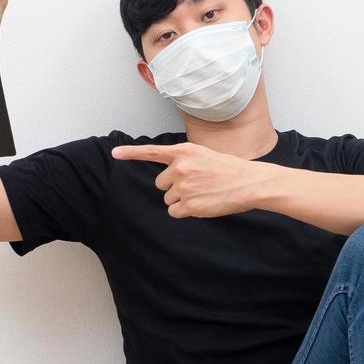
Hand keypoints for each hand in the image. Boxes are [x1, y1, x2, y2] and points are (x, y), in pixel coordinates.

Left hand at [110, 142, 266, 218]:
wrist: (248, 183)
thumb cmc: (228, 169)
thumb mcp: (203, 155)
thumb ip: (182, 161)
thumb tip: (167, 177)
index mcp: (184, 152)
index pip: (152, 152)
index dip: (131, 153)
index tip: (115, 153)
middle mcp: (180, 168)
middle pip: (161, 184)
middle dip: (174, 186)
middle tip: (196, 184)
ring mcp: (184, 187)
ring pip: (168, 199)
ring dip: (181, 199)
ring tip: (203, 193)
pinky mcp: (189, 205)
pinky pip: (175, 212)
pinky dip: (185, 211)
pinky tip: (201, 204)